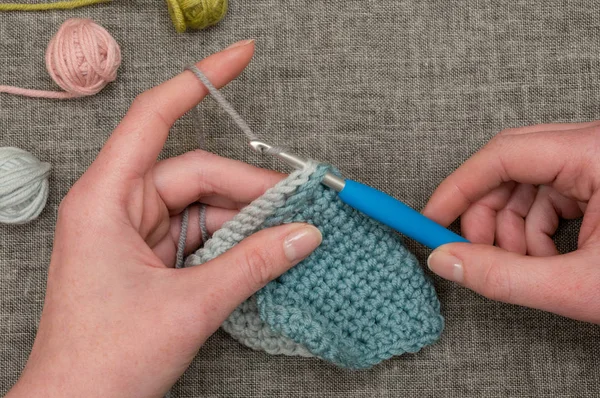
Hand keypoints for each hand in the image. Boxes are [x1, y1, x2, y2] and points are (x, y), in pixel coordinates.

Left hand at [7, 40, 321, 397]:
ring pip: (203, 205)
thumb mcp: (191, 305)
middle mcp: (119, 206)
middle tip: (301, 204)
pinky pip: (200, 232)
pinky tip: (264, 251)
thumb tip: (304, 234)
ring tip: (290, 233)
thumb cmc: (105, 360)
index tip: (243, 56)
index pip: (155, 117)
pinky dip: (232, 241)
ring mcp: (135, 231)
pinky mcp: (151, 256)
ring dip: (246, 219)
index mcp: (107, 199)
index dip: (202, 81)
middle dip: (250, 187)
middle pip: (197, 172)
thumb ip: (254, 263)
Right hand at [423, 122, 599, 323]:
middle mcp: (599, 146)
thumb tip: (447, 261)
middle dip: (486, 214)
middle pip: (511, 166)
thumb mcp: (583, 284)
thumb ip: (504, 276)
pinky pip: (550, 196)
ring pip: (528, 184)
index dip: (458, 188)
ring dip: (512, 228)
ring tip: (525, 266)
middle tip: (473, 253)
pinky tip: (546, 258)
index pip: (504, 154)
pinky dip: (536, 230)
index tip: (430, 218)